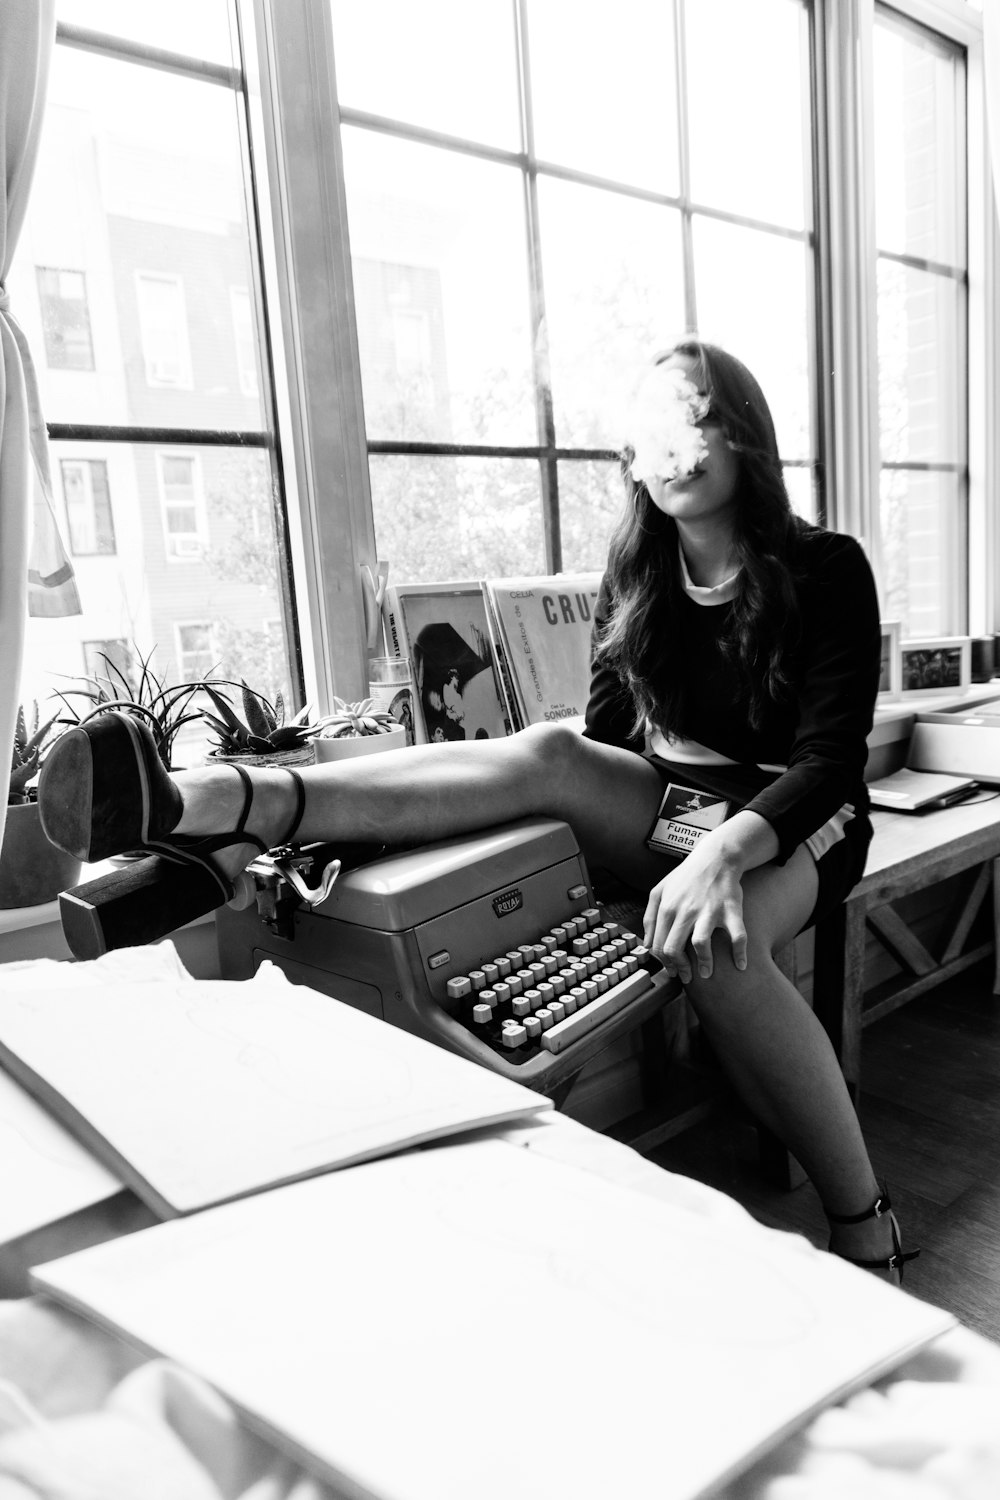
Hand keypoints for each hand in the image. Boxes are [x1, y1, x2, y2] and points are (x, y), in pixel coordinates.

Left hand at [643, 849, 747, 982]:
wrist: (716, 857)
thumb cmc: (686, 877)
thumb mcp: (659, 891)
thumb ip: (649, 918)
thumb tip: (646, 946)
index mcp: (667, 908)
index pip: (659, 945)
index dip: (664, 963)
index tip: (672, 970)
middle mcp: (686, 910)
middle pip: (674, 948)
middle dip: (679, 968)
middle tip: (686, 976)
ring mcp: (709, 910)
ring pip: (701, 944)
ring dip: (704, 964)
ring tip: (707, 974)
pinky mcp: (731, 909)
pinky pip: (737, 935)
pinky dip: (740, 953)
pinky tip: (740, 965)